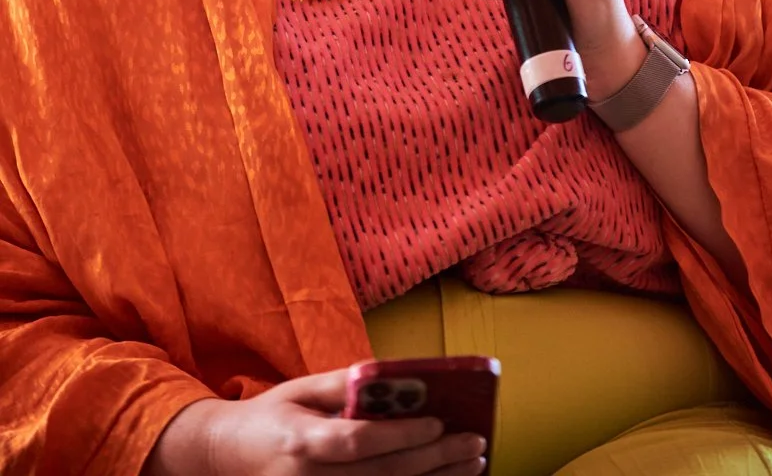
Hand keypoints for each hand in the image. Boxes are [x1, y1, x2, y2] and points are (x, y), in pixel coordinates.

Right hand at [145, 368, 486, 475]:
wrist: (226, 459)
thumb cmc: (269, 416)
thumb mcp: (299, 389)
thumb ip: (342, 384)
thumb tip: (392, 375)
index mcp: (301, 441)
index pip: (357, 441)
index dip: (400, 435)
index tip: (438, 421)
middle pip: (382, 475)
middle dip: (435, 459)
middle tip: (474, 442)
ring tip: (473, 463)